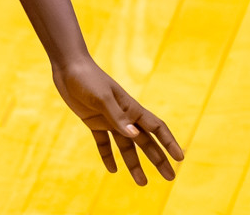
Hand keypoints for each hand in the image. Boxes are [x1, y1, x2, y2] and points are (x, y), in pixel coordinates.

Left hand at [51, 57, 184, 184]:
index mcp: (131, 108)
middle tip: (170, 177)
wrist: (69, 66)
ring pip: (126, 147)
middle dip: (158, 159)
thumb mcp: (102, 98)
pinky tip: (113, 170)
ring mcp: (109, 120)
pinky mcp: (94, 122)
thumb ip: (117, 117)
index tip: (180, 158)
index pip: (156, 128)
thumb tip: (135, 135)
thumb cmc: (88, 78)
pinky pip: (104, 143)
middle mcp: (124, 116)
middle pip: (145, 142)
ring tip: (142, 183)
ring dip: (134, 164)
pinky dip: (108, 156)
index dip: (169, 142)